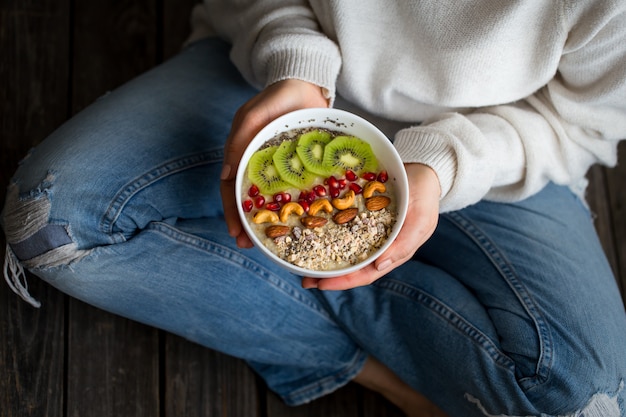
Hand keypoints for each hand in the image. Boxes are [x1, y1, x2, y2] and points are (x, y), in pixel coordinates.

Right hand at [220, 79, 328, 247]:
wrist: (306, 82)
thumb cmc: (278, 95)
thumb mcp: (255, 114)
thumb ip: (240, 140)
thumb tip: (225, 176)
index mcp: (242, 151)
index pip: (231, 186)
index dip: (231, 210)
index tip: (236, 232)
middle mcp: (257, 161)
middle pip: (247, 196)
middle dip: (245, 222)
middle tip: (248, 245)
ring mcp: (277, 164)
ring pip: (268, 196)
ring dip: (266, 218)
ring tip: (267, 240)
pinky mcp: (297, 164)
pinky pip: (291, 188)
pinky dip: (288, 205)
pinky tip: (293, 220)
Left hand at [301, 163, 440, 289]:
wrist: (424, 170)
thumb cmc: (425, 196)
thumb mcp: (421, 220)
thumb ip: (404, 245)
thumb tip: (380, 266)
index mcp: (394, 253)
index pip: (367, 274)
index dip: (344, 281)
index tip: (322, 284)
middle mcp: (380, 247)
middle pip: (352, 267)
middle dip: (329, 275)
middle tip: (304, 280)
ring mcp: (371, 233)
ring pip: (345, 251)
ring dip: (325, 258)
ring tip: (303, 263)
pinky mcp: (363, 217)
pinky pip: (344, 230)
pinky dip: (329, 236)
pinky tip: (315, 235)